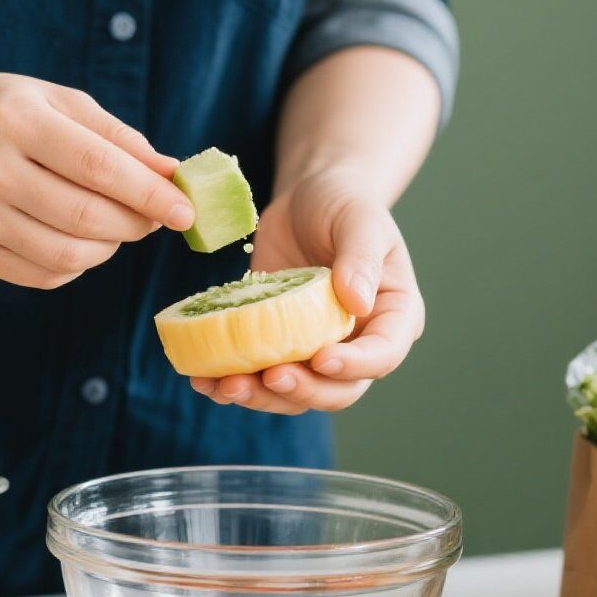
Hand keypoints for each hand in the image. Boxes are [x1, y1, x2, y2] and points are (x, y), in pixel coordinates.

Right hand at [0, 72, 192, 287]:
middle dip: (135, 224)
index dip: (149, 194)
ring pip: (66, 255)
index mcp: (13, 119)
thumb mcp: (62, 103)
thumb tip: (174, 176)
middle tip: (155, 217)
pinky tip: (79, 239)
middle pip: (85, 217)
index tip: (186, 211)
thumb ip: (119, 139)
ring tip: (115, 226)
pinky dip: (77, 264)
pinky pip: (43, 275)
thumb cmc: (11, 111)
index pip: (97, 167)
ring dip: (109, 248)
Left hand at [191, 169, 424, 413]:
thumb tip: (358, 304)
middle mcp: (358, 345)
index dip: (354, 366)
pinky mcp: (278, 348)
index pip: (382, 355)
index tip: (320, 359)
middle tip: (270, 377)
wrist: (307, 199)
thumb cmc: (343, 204)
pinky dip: (232, 383)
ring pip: (296, 395)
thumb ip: (361, 259)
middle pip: (338, 390)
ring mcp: (316, 351)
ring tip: (226, 386)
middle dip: (303, 391)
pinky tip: (204, 379)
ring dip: (261, 397)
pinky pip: (259, 378)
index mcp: (392, 317)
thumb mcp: (359, 220)